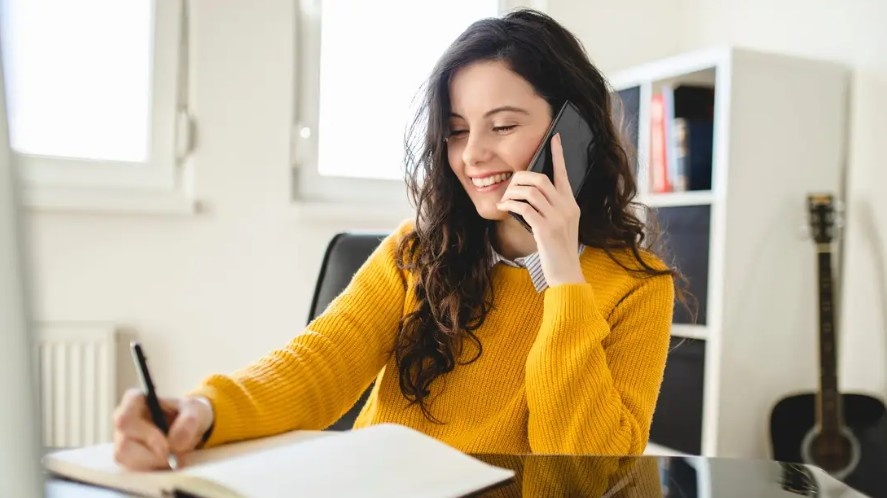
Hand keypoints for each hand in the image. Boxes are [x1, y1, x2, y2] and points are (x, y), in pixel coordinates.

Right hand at [112, 389, 213, 469]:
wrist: (189, 426)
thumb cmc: (187, 412)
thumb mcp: (195, 409)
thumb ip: (189, 421)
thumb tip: (174, 443)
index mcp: (134, 400)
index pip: (124, 419)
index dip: (145, 435)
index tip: (166, 444)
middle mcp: (123, 420)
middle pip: (124, 444)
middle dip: (151, 455)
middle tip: (173, 456)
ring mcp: (122, 439)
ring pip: (127, 459)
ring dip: (153, 463)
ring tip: (172, 458)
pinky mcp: (127, 456)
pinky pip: (134, 468)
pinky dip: (153, 468)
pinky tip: (166, 462)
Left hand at [497, 133, 583, 286]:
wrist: (566, 273)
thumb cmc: (558, 250)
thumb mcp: (560, 225)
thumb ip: (551, 209)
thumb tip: (529, 195)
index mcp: (571, 204)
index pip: (564, 174)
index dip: (558, 154)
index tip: (554, 137)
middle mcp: (567, 208)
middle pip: (541, 179)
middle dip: (521, 178)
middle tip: (510, 186)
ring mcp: (558, 218)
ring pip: (531, 191)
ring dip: (513, 192)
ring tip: (505, 200)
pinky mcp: (546, 229)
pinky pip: (525, 207)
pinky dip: (512, 204)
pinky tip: (505, 207)